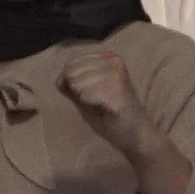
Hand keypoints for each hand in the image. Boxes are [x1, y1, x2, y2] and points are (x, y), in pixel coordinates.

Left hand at [53, 48, 156, 162]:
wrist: (135, 135)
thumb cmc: (109, 115)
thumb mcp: (85, 95)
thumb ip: (71, 84)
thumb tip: (59, 77)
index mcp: (107, 58)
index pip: (70, 65)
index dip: (71, 85)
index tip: (90, 95)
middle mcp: (114, 61)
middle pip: (71, 73)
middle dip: (78, 93)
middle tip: (97, 102)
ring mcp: (117, 74)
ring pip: (77, 84)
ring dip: (86, 101)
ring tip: (103, 105)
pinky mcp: (118, 90)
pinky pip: (86, 96)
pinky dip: (91, 106)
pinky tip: (106, 110)